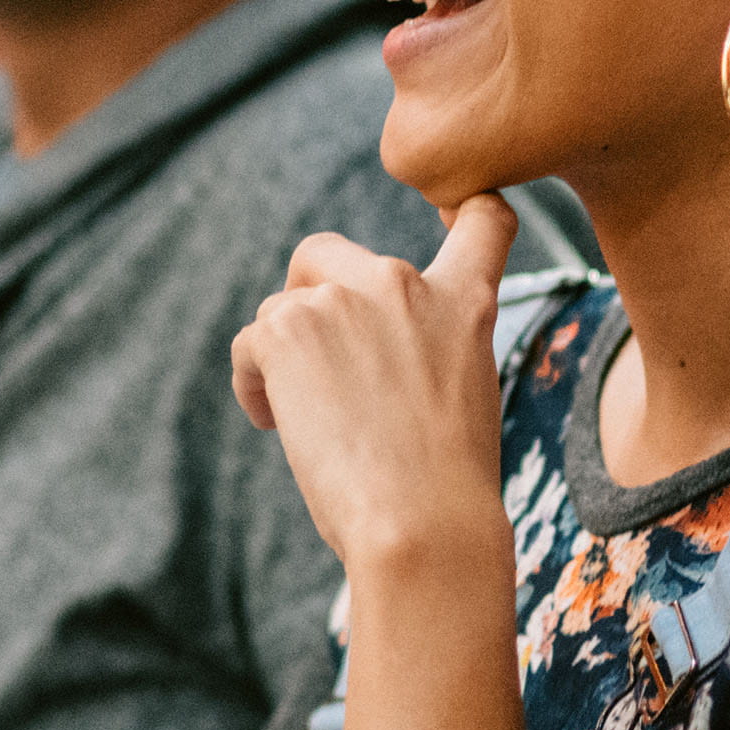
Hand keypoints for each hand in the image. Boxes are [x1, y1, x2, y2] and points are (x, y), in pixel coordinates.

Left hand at [231, 195, 519, 566]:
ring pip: (281, 308)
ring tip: (298, 418)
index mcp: (464, 301)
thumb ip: (430, 342)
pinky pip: (249, 343)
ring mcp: (342, 300)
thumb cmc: (445, 486)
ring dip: (281, 357)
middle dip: (305, 297)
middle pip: (325, 252)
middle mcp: (403, 282)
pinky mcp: (287, 328)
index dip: (463, 205)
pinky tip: (273, 423)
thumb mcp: (464, 392)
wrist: (421, 525)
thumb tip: (366, 349)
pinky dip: (252, 382)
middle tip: (314, 363)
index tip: (447, 213)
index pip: (481, 220)